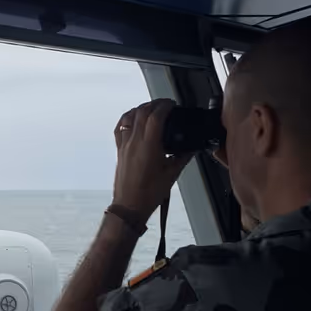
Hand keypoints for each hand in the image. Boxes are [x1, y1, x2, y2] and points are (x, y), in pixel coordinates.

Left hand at [112, 99, 193, 218]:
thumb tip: (191, 148)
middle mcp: (134, 142)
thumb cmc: (149, 193)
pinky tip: (133, 118)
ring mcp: (124, 145)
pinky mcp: (119, 150)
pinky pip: (120, 128)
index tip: (172, 104)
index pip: (155, 117)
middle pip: (142, 112)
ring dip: (141, 108)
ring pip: (130, 117)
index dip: (165, 106)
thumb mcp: (172, 174)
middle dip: (155, 104)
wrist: (130, 205)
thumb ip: (183, 157)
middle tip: (165, 104)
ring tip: (151, 108)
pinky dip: (127, 118)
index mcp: (149, 146)